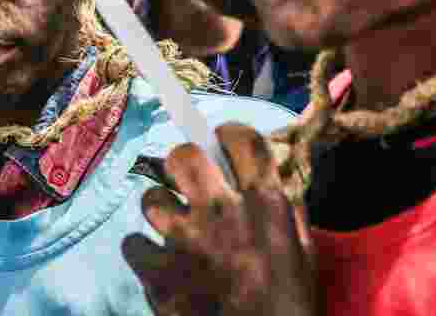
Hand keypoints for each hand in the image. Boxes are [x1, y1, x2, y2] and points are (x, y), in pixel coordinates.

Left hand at [123, 123, 316, 315]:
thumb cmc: (288, 306)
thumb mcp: (303, 254)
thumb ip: (285, 212)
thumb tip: (269, 181)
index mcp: (264, 204)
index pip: (240, 139)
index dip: (227, 136)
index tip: (221, 145)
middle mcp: (221, 212)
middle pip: (182, 155)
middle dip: (182, 166)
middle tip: (188, 184)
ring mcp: (185, 241)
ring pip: (150, 198)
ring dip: (160, 211)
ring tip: (172, 228)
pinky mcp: (157, 272)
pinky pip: (132, 243)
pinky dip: (142, 253)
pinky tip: (158, 264)